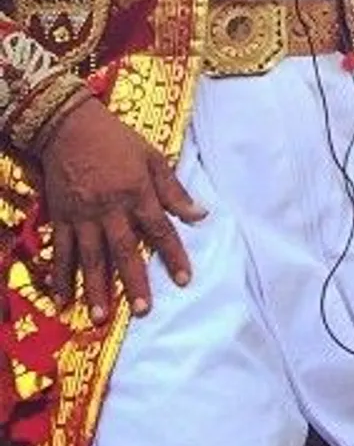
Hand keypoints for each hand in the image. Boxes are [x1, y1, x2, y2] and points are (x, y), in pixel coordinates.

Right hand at [40, 97, 205, 323]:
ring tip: (101, 317)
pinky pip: (60, 252)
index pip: (161, 229)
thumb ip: (174, 190)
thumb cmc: (117, 142)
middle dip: (134, 281)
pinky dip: (61, 276)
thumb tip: (201, 214)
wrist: (71, 128)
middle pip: (124, 250)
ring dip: (96, 289)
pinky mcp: (60, 218)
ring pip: (90, 258)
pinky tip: (63, 299)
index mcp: (137, 192)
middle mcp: (110, 208)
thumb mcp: (153, 158)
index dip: (174, 255)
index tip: (185, 279)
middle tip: (142, 310)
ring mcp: (82, 215)